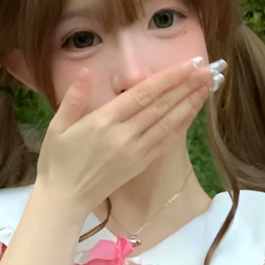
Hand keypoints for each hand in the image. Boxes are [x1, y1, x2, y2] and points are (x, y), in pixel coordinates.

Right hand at [34, 60, 211, 217]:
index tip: (187, 65)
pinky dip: (180, 126)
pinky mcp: (139, 164)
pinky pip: (165, 142)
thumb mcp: (57, 127)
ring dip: (189, 104)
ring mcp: (135, 152)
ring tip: (206, 87)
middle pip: (161, 106)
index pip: (142, 95)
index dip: (167, 79)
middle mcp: (124, 136)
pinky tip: (191, 112)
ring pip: (168, 123)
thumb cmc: (57, 162)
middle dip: (185, 86)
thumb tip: (84, 72)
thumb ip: (73, 99)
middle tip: (207, 70)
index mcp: (103, 122)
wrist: (64, 200)